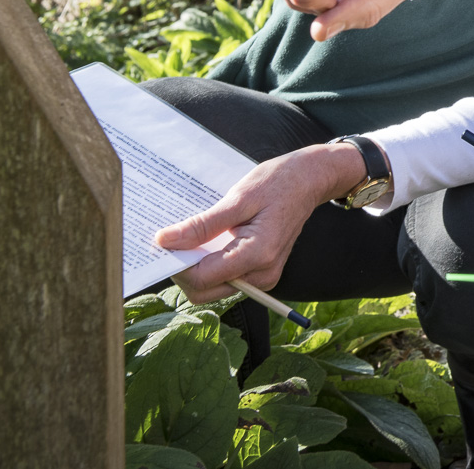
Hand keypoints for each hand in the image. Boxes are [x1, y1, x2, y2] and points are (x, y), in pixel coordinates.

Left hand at [154, 141, 367, 302]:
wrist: (309, 181)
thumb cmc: (278, 183)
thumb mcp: (237, 199)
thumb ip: (202, 225)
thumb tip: (165, 241)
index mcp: (257, 255)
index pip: (202, 279)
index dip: (177, 264)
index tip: (164, 243)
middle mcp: (262, 274)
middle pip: (205, 292)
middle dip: (184, 270)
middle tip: (174, 241)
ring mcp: (264, 277)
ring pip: (213, 288)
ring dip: (196, 268)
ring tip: (192, 238)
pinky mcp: (261, 273)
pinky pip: (226, 279)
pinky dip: (210, 265)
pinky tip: (207, 242)